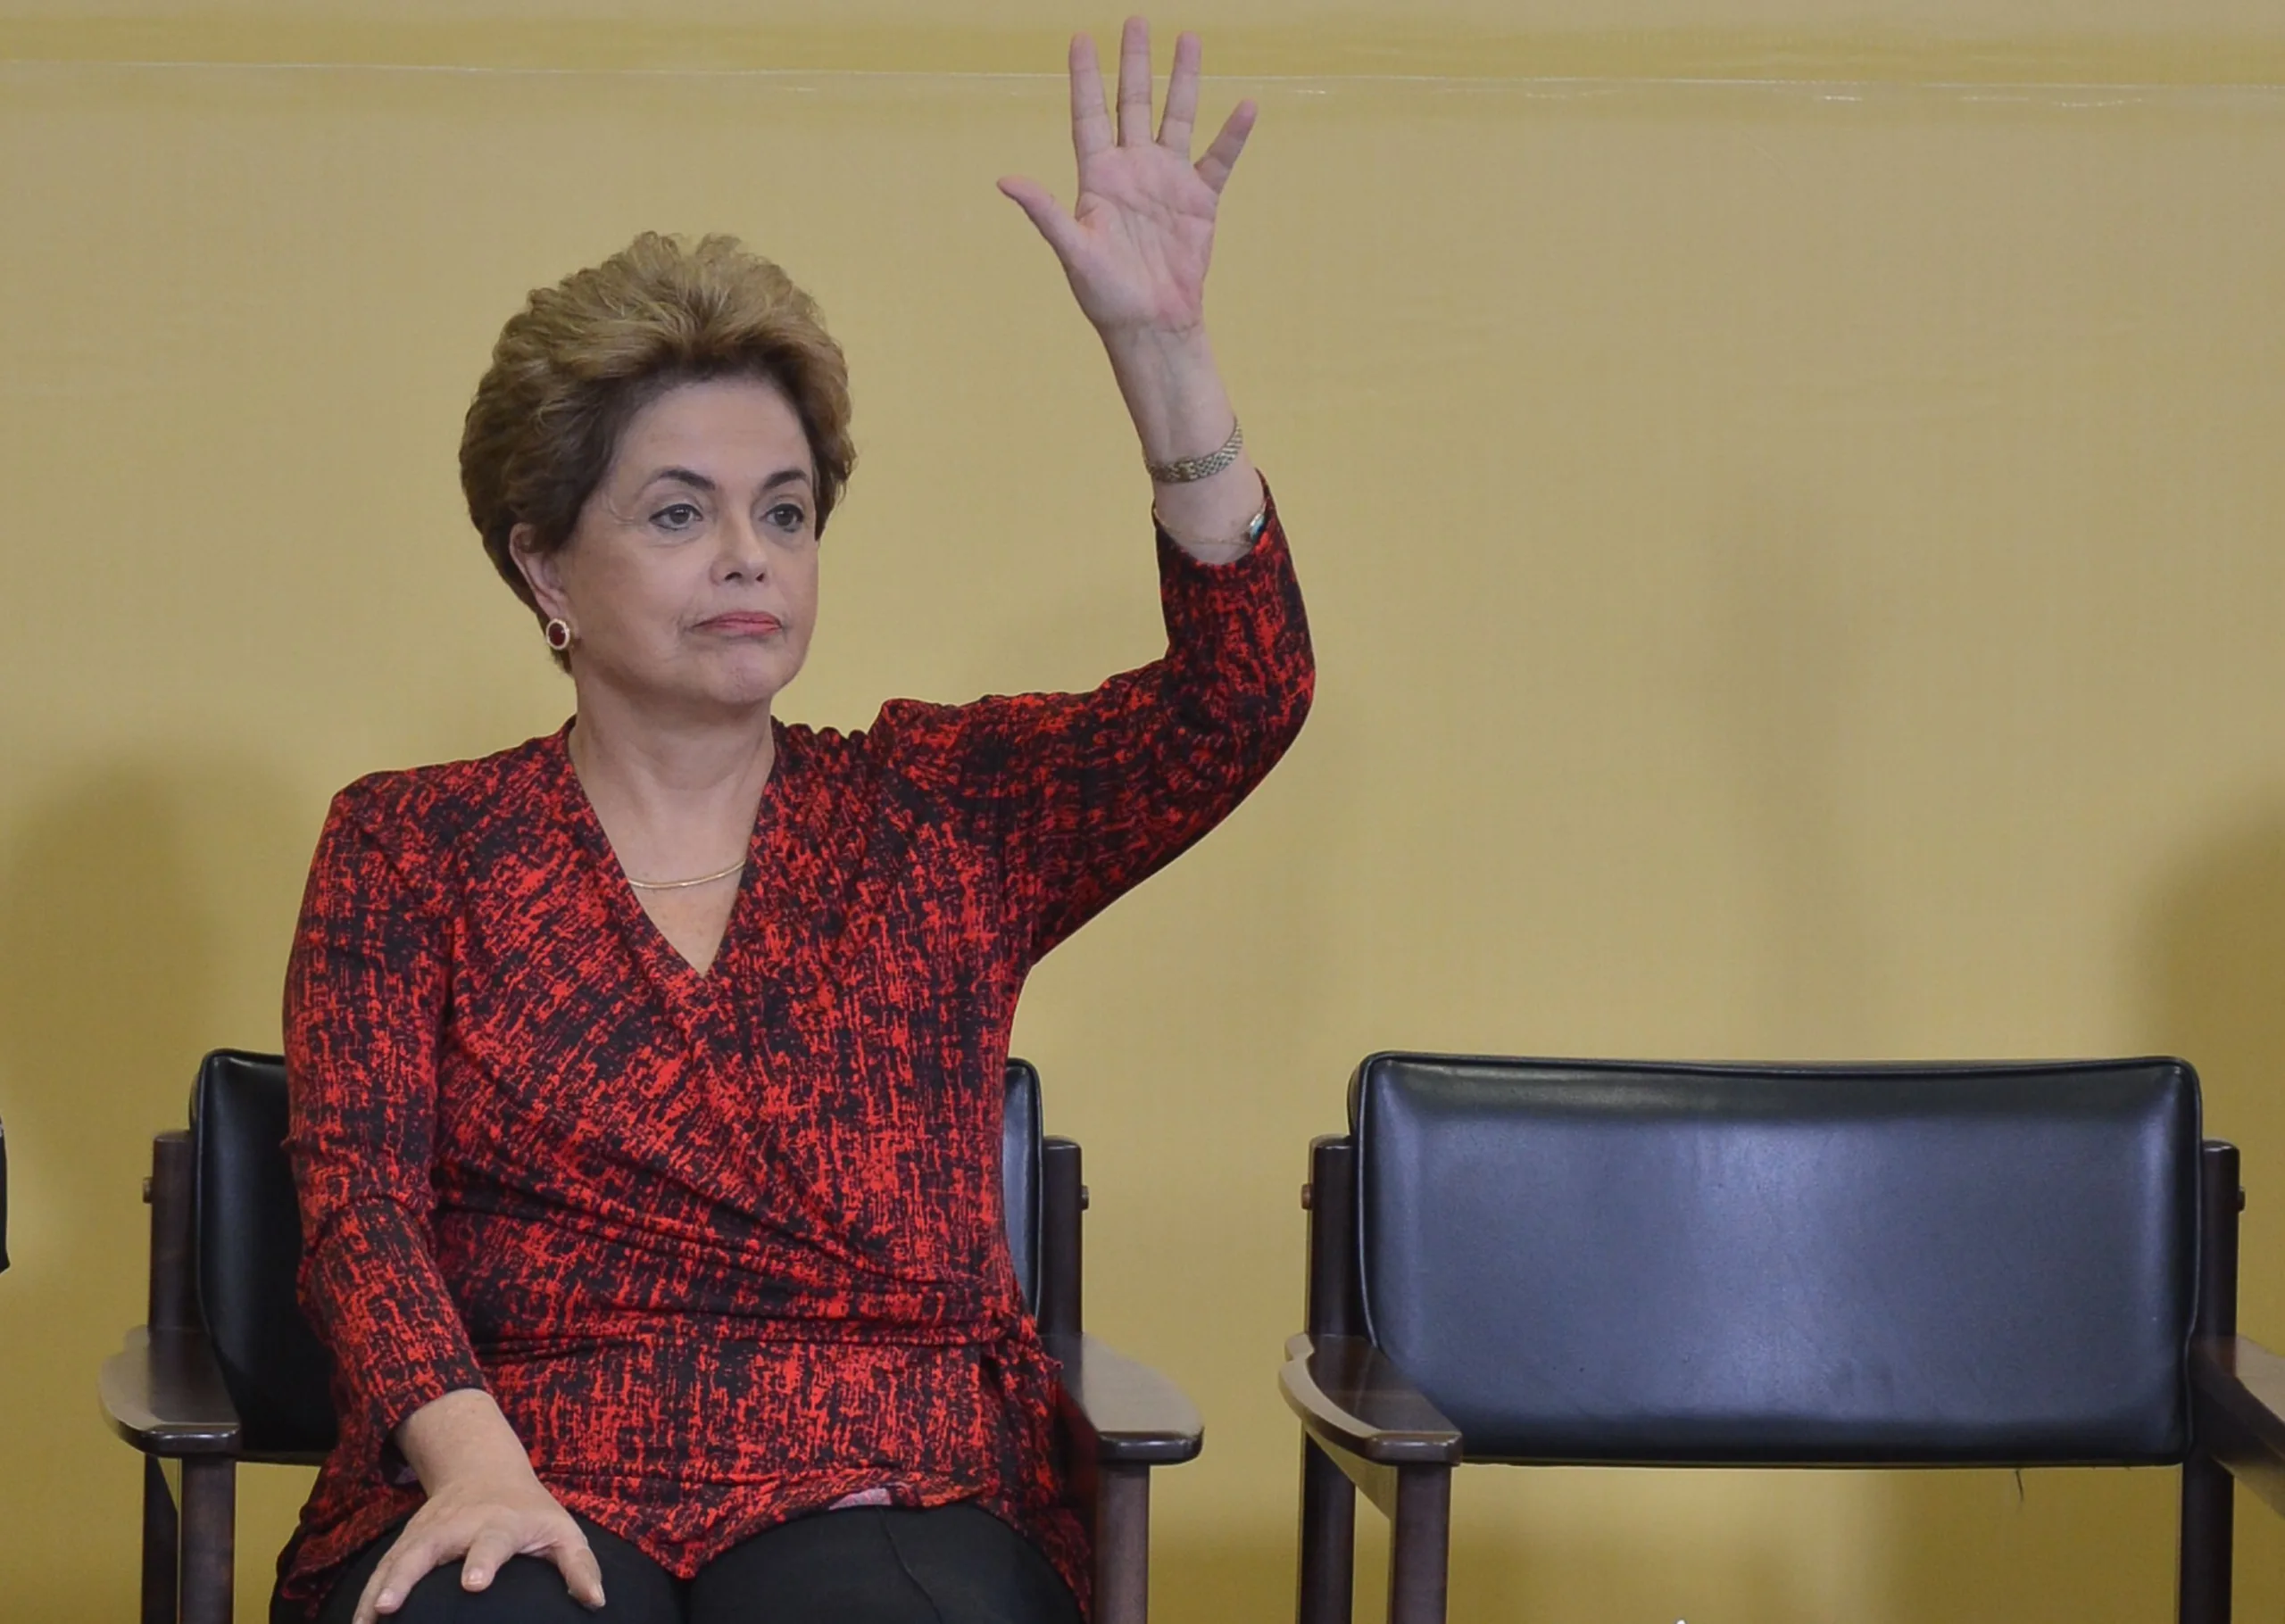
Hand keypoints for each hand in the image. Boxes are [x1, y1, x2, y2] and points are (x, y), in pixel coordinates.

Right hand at [352, 1459, 602, 1623]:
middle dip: (409, 1576)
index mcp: (501, 1522)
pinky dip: (366, 1594)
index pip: (492, 1540)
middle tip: (392, 1606)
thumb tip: (596, 1602)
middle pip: (429, 1548)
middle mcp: (458, 1525)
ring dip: (378, 1589)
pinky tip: (356, 1623)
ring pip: (396, 1559)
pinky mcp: (406, 1542)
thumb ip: (579, 1566)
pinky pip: (381, 1570)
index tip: (475, 1583)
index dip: (483, 1560)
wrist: (484, 1469)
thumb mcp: (562, 1530)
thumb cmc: (530, 1512)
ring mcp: (427, 1532)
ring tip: (364, 1623)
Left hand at [998, 17, 1254, 341]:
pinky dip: (1231, 135)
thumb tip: (1006, 181)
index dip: (1084, 78)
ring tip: (1189, 39)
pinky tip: (1244, 106)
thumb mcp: (1072, 252)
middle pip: (1133, 104)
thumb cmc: (1105, 296)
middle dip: (1135, 63)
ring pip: (1176, 118)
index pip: (1089, 115)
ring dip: (1182, 81)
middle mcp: (1132, 170)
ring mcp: (1167, 182)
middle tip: (1136, 21)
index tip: (1080, 38)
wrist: (1151, 325)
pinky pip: (1217, 159)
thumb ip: (1045, 212)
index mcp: (1098, 177)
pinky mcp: (1199, 201)